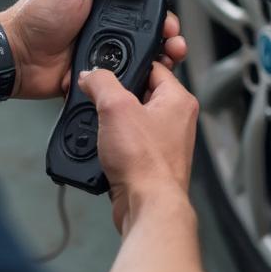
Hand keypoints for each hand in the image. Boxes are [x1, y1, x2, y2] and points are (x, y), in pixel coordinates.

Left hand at [0, 0, 187, 99]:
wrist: (16, 57)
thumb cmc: (34, 16)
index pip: (142, 0)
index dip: (159, 9)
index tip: (168, 18)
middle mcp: (107, 24)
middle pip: (149, 30)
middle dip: (167, 36)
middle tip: (172, 42)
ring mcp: (105, 50)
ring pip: (143, 55)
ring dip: (158, 59)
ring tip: (166, 61)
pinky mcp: (101, 75)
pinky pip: (125, 77)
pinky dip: (137, 78)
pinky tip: (145, 76)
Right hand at [79, 63, 198, 233]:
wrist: (147, 206)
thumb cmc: (145, 162)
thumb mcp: (116, 108)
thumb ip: (102, 83)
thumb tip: (92, 74)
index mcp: (178, 100)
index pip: (153, 66)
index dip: (128, 65)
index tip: (108, 69)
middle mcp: (177, 120)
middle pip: (140, 93)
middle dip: (116, 97)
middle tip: (100, 100)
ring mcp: (165, 143)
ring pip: (133, 119)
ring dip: (113, 122)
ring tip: (101, 127)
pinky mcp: (152, 162)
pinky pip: (130, 143)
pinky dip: (115, 143)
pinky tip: (103, 148)